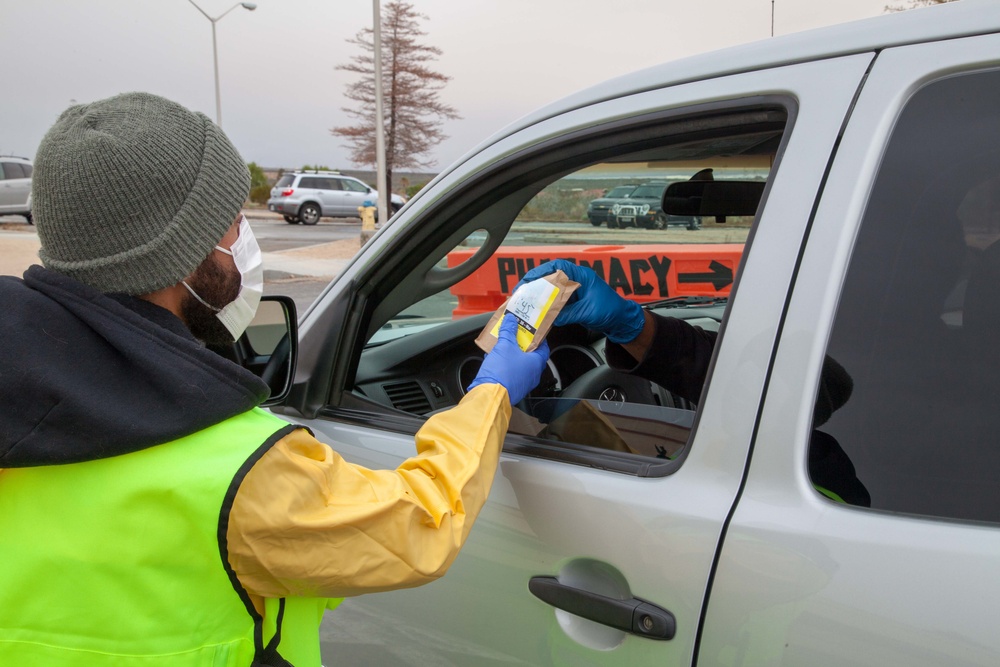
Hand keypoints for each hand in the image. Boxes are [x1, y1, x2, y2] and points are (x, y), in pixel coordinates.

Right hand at [468, 315, 549, 404]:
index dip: (539, 338)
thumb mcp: (504, 345)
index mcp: (536, 363)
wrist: (490, 395)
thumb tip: (511, 319)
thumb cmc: (502, 371)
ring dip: (513, 355)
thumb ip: (508, 331)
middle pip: (531, 356)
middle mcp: (533, 374)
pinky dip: (506, 365)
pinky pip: (512, 373)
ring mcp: (524, 383)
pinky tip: (496, 359)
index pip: (544, 347)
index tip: (533, 331)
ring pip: (520, 365)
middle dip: (523, 345)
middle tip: (517, 336)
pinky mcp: (513, 389)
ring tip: (504, 345)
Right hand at [516, 259, 644, 342]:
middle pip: (551, 276)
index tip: (528, 279)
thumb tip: (550, 318)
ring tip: (527, 302)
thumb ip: (568, 314)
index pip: (558, 266)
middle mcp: (576, 280)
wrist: (621, 320)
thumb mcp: (588, 312)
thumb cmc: (611, 310)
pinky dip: (548, 305)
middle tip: (522, 292)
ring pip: (552, 289)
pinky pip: (557, 300)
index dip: (541, 270)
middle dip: (535, 283)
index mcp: (582, 276)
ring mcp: (574, 291)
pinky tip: (539, 312)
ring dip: (540, 295)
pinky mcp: (574, 302)